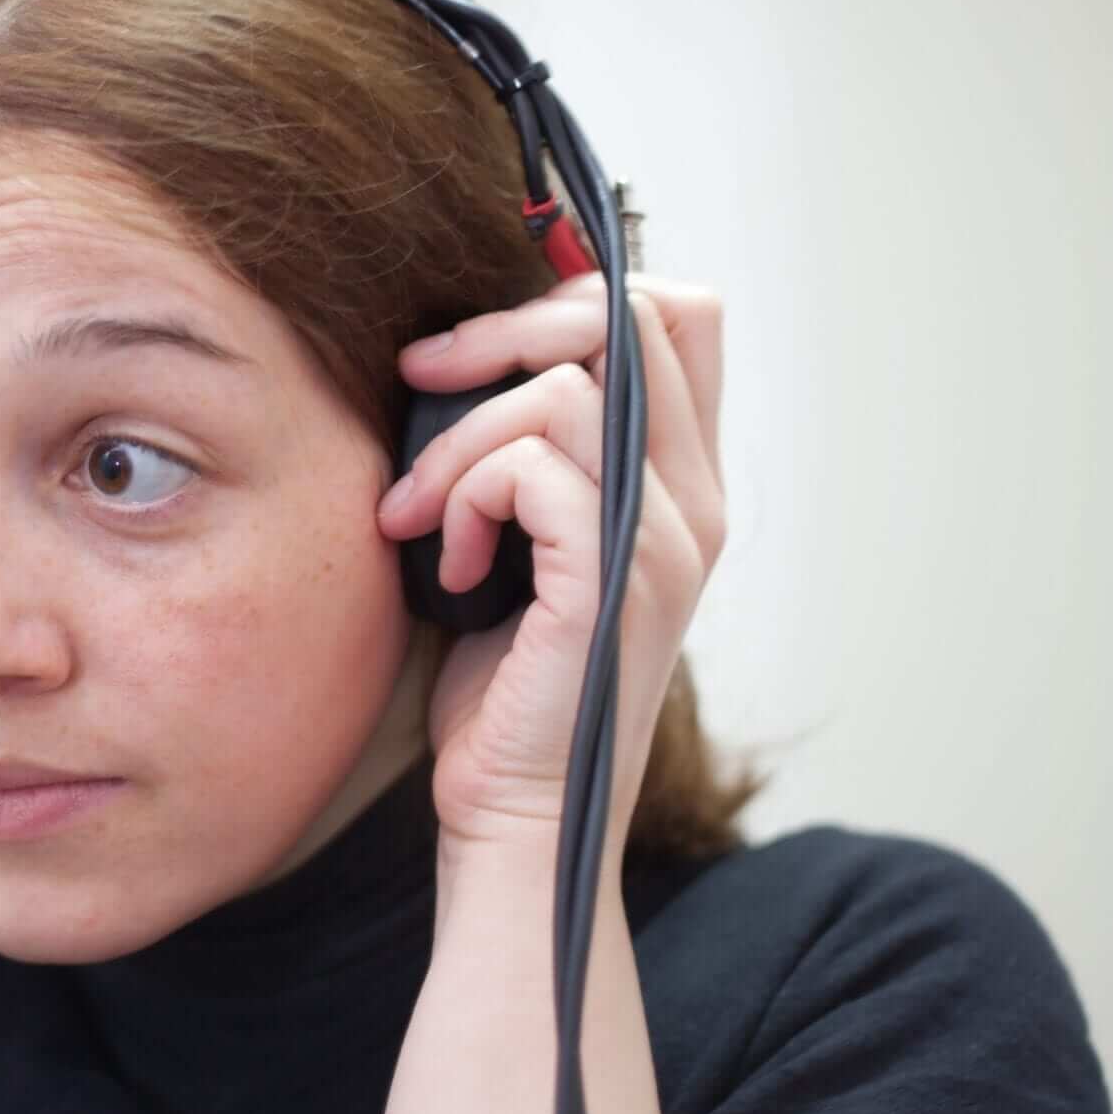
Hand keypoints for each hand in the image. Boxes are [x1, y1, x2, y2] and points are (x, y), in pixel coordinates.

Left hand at [376, 274, 727, 857]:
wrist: (512, 816)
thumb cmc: (501, 682)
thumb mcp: (523, 538)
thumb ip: (533, 448)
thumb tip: (470, 351)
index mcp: (680, 482)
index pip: (680, 314)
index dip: (578, 297)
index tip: (478, 353)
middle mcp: (693, 502)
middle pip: (630, 319)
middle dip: (502, 331)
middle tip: (422, 379)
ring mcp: (663, 543)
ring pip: (564, 392)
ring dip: (459, 439)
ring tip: (419, 512)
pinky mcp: (611, 584)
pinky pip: (532, 468)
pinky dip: (463, 496)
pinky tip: (450, 561)